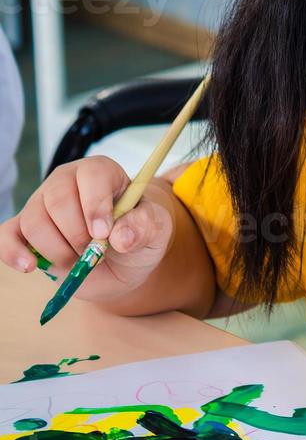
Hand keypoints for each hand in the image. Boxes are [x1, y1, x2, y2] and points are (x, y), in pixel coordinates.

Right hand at [0, 156, 174, 302]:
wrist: (122, 262)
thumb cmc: (137, 235)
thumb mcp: (156, 229)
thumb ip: (145, 226)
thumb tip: (121, 237)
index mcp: (101, 172)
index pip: (91, 174)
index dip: (95, 205)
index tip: (103, 233)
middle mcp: (66, 182)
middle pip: (58, 199)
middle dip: (77, 234)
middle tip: (94, 252)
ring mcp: (41, 204)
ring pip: (34, 221)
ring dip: (57, 250)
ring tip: (78, 260)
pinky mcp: (23, 230)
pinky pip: (7, 236)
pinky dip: (15, 253)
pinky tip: (31, 266)